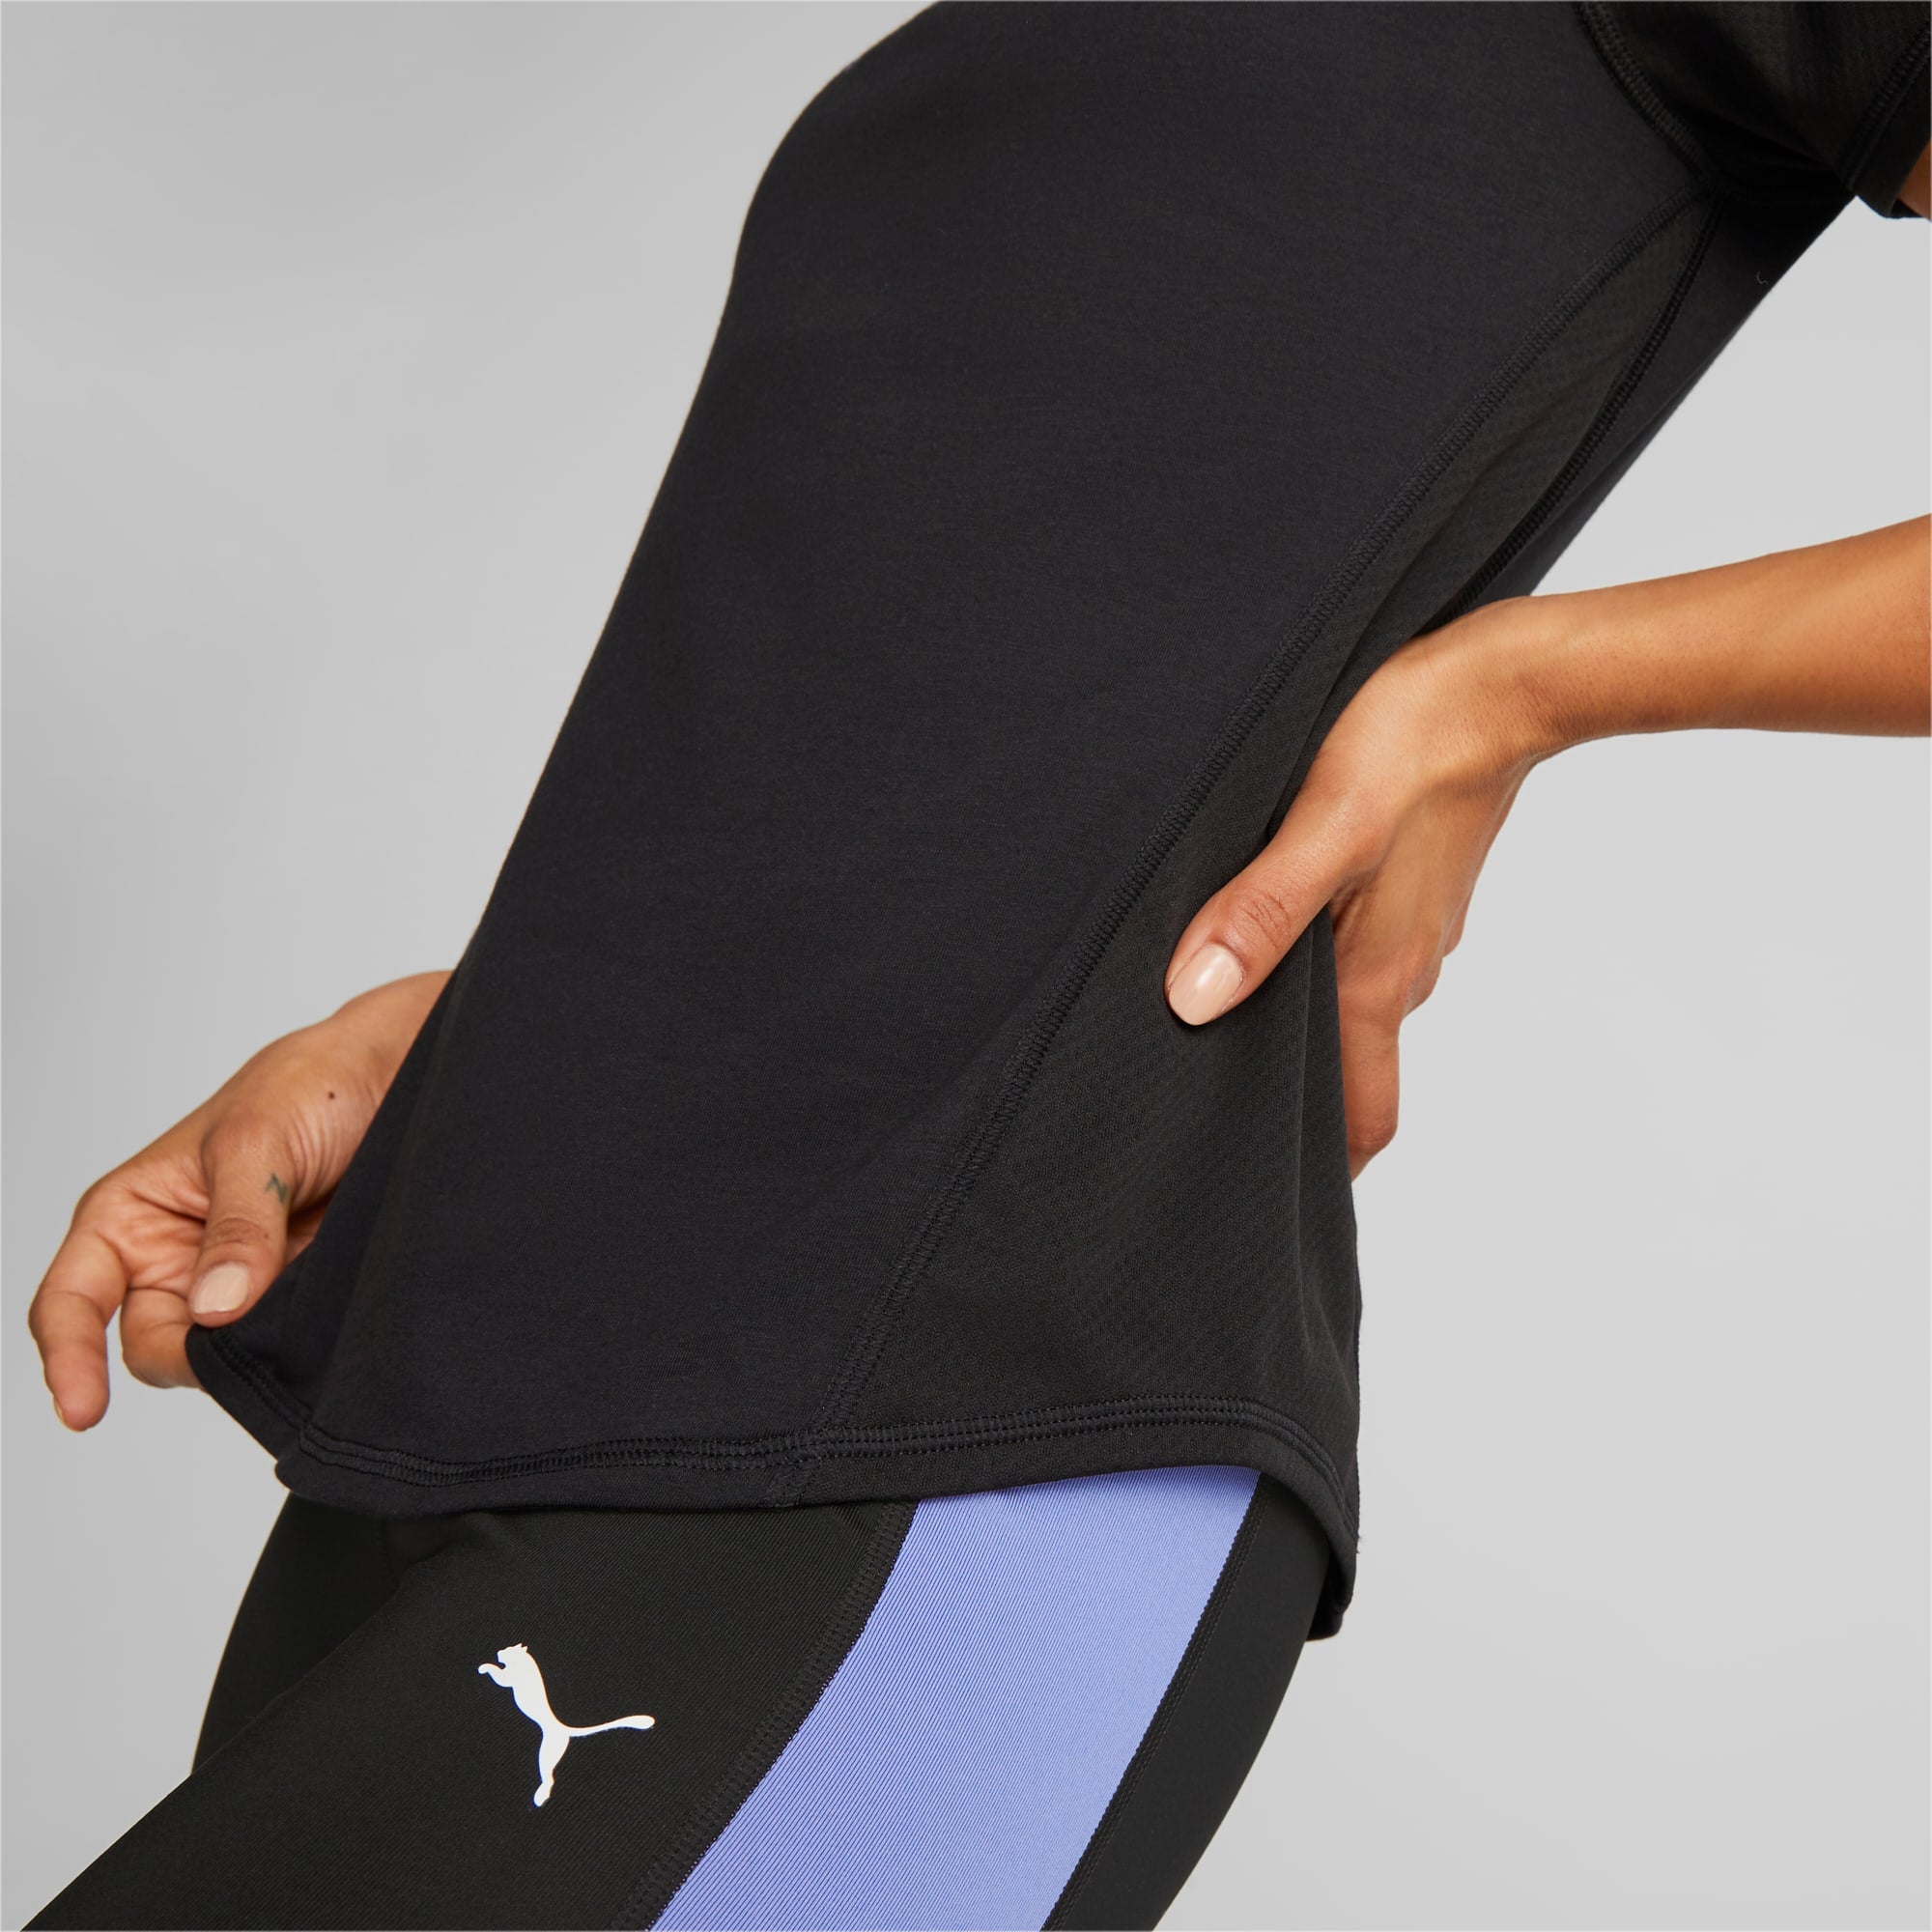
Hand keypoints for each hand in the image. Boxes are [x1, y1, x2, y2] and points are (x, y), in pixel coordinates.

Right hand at [28, 971, 447, 1428]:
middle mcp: (175, 1259)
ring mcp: (239, 1284)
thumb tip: (215, 1310)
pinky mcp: (297, 1297)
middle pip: (155, 1346)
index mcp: (133, 1215)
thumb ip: (238, 1226)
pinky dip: (300, 1345)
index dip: (69, 1358)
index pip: (73, 1301)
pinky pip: (286, 1345)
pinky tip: (328, 1322)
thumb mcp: (258, 1141)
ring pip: (224, 1356)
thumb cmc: (309, 1085)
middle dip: (192, 1353)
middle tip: (249, 1326)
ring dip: (254, 1349)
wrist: (401, 1076)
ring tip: (301, 1299)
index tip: (84, 1410)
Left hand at [1162, 516, 1928, 1176]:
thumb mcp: (1324, 827)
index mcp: (1376, 976)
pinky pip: (1362, 961)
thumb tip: (1195, 1002)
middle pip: (1352, 1076)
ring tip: (1226, 1036)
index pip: (1362, 1117)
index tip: (1265, 1202)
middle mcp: (1400, 970)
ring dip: (1303, 1039)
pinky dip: (1319, 980)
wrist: (1506, 679)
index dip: (1322, 1171)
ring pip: (1354, 1016)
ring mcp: (1412, 932)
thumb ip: (1260, 915)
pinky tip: (1271, 949)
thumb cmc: (1413, 741)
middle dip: (1297, 1113)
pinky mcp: (1410, 890)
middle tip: (1219, 1123)